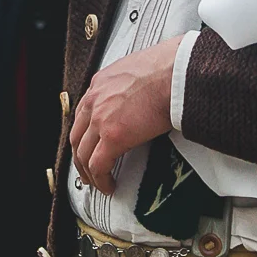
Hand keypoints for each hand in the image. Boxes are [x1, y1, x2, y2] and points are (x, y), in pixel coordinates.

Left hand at [70, 38, 181, 195]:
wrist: (178, 73)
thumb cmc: (171, 70)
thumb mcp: (140, 71)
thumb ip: (131, 86)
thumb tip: (143, 97)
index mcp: (101, 83)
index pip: (83, 113)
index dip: (85, 133)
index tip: (89, 144)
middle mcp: (95, 99)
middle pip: (77, 135)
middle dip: (80, 156)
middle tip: (86, 168)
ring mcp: (101, 118)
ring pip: (83, 153)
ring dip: (88, 171)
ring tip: (97, 182)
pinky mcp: (113, 137)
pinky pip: (99, 165)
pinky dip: (101, 179)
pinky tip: (109, 186)